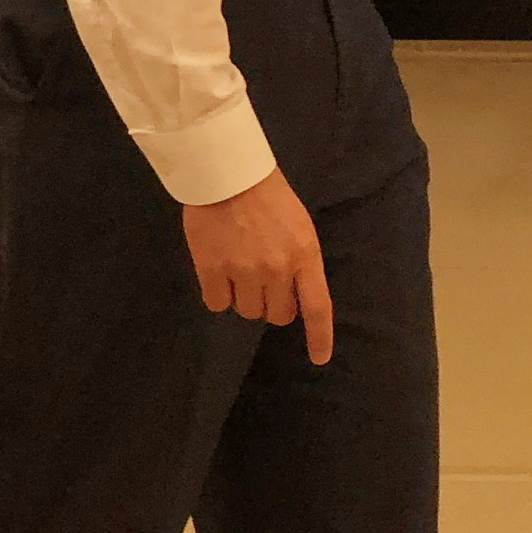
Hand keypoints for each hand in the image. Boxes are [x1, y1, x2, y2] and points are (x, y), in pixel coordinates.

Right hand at [182, 164, 332, 364]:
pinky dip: (218, 293)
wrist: (228, 173)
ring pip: (246, 311)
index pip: (317, 306)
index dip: (319, 336)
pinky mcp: (212, 271)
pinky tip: (219, 267)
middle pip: (277, 315)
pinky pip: (217, 304)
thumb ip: (299, 259)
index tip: (318, 359)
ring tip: (240, 264)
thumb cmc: (269, 195)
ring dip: (244, 297)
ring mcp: (244, 272)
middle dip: (273, 304)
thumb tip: (294, 293)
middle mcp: (277, 269)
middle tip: (264, 280)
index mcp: (305, 254)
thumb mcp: (298, 225)